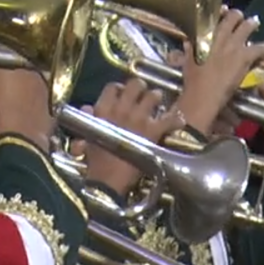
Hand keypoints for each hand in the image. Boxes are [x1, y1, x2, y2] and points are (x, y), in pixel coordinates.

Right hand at [0, 67, 53, 151]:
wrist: (20, 142)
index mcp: (10, 68)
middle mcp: (31, 77)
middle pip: (11, 82)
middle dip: (1, 93)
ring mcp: (44, 95)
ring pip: (24, 97)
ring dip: (14, 105)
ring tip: (2, 120)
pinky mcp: (52, 114)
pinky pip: (33, 113)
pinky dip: (25, 118)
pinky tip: (15, 129)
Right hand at [80, 79, 183, 194]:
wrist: (108, 179)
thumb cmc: (95, 159)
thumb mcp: (86, 136)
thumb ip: (86, 118)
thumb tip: (88, 107)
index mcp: (103, 109)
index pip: (113, 87)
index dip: (120, 88)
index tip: (123, 94)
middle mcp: (122, 109)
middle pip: (136, 84)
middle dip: (141, 88)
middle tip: (143, 96)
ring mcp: (139, 118)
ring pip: (154, 95)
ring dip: (157, 99)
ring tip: (158, 106)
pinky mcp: (153, 131)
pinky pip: (170, 118)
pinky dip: (175, 119)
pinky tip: (176, 121)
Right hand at [176, 7, 263, 133]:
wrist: (203, 94)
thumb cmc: (193, 79)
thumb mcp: (188, 61)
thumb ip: (189, 49)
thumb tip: (188, 42)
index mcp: (204, 36)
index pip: (213, 17)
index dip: (220, 12)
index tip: (223, 10)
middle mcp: (220, 36)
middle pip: (232, 17)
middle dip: (238, 15)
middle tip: (241, 17)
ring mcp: (233, 45)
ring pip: (248, 27)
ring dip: (252, 24)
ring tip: (255, 23)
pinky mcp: (245, 56)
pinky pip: (260, 48)